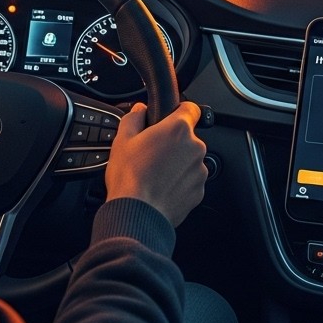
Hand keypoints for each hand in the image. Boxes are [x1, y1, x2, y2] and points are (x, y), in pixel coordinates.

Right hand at [104, 101, 206, 227]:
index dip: (180, 111)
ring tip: (155, 173)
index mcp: (178, 129)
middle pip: (187, 138)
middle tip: (152, 153)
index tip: (172, 117)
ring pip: (189, 160)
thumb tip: (139, 110)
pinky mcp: (199, 191)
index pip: (190, 109)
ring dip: (177, 163)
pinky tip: (161, 187)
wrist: (137, 213)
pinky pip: (190, 180)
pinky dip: (179, 182)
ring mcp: (199, 171)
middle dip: (173, 143)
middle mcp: (194, 148)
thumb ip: (134, 118)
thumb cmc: (130, 177)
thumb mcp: (122, 140)